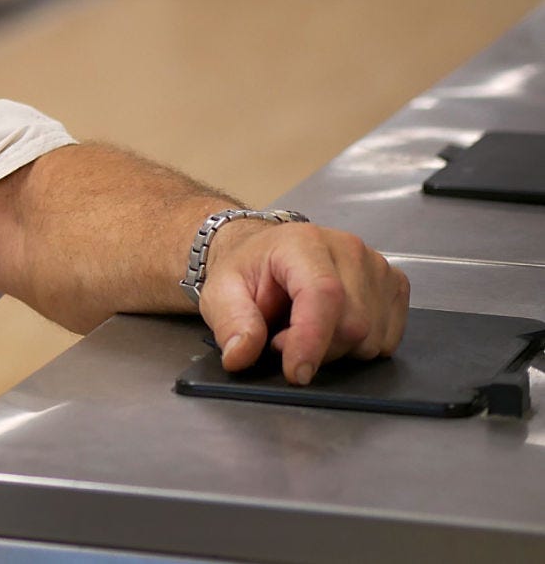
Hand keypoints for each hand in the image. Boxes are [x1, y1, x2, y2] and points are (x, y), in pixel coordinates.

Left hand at [198, 221, 409, 384]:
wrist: (270, 254)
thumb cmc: (250, 271)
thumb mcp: (222, 292)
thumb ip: (231, 322)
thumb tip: (240, 356)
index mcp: (303, 242)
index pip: (322, 294)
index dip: (312, 339)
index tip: (295, 374)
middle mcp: (348, 248)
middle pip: (352, 325)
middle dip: (316, 349)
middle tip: (282, 338)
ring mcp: (377, 266)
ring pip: (371, 338)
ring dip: (337, 350)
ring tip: (307, 328)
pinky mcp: (395, 284)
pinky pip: (388, 339)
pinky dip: (359, 346)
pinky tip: (334, 327)